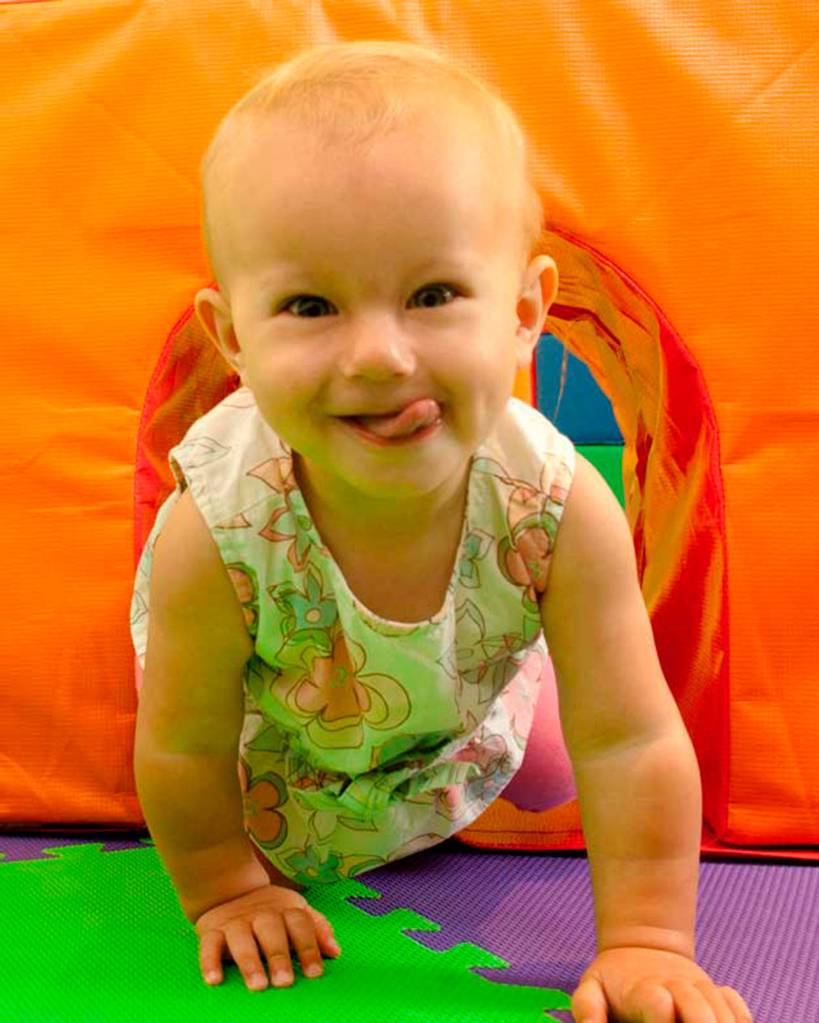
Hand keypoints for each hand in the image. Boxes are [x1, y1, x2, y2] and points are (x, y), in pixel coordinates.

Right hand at [195, 883, 340, 990]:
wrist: (230, 890)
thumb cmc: (271, 911)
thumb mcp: (295, 912)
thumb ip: (316, 929)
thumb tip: (335, 951)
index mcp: (284, 909)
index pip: (299, 924)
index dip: (309, 947)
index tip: (315, 973)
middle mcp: (260, 914)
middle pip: (271, 931)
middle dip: (279, 955)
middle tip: (285, 982)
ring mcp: (236, 922)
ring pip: (241, 939)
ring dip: (250, 962)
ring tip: (257, 985)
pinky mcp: (212, 931)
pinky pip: (209, 946)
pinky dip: (209, 962)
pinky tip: (214, 980)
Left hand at [571, 947, 752, 1022]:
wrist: (643, 947)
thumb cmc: (615, 981)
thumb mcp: (592, 987)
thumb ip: (588, 1007)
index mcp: (644, 989)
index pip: (658, 1003)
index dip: (661, 1019)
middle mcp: (677, 987)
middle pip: (700, 1010)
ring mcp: (701, 990)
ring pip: (722, 1012)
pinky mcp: (718, 995)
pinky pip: (739, 1010)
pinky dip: (740, 1021)